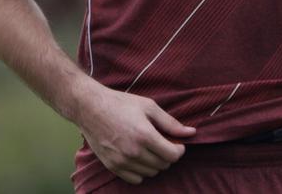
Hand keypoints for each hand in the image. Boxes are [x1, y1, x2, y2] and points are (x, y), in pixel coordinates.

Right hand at [75, 84, 196, 183]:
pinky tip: (138, 157)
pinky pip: (136, 179)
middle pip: (163, 165)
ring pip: (151, 173)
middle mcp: (133, 151)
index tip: (176, 143)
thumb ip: (170, 122)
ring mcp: (122, 161)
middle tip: (161, 143)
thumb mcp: (148, 106)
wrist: (89, 107)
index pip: (173, 155)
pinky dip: (141, 171)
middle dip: (167, 155)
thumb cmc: (120, 103)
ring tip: (149, 148)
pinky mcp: (112, 166)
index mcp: (144, 135)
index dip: (179, 150)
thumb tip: (192, 133)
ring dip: (155, 163)